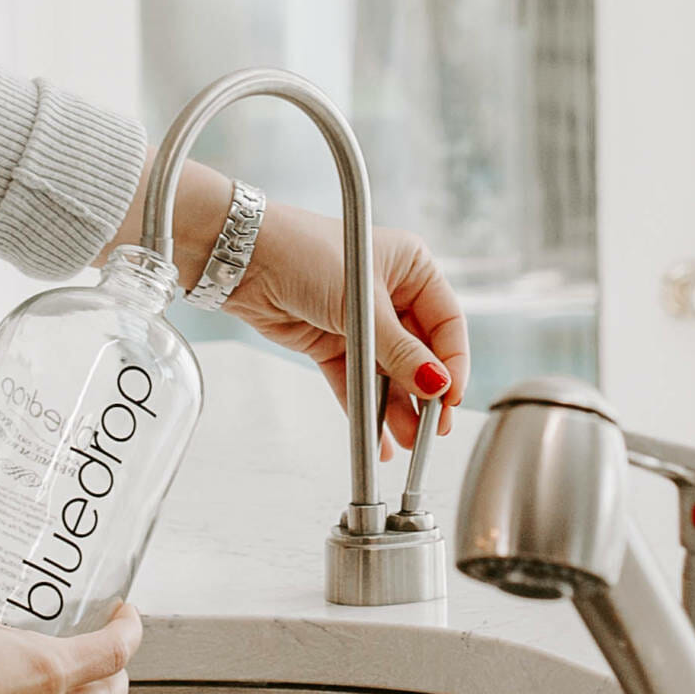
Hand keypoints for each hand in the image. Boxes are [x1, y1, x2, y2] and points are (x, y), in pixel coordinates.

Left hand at [225, 202, 470, 458]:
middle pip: (420, 353)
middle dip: (426, 392)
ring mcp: (361, 321)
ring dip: (398, 407)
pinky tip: (380, 438)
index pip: (447, 323)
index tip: (451, 396)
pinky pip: (357, 381)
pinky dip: (367, 408)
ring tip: (407, 440)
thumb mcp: (361, 303)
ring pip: (389, 373)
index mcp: (412, 268)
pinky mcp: (332, 343)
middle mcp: (391, 294)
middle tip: (432, 428)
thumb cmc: (303, 252)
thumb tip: (436, 384)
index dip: (452, 363)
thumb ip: (400, 350)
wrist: (241, 256)